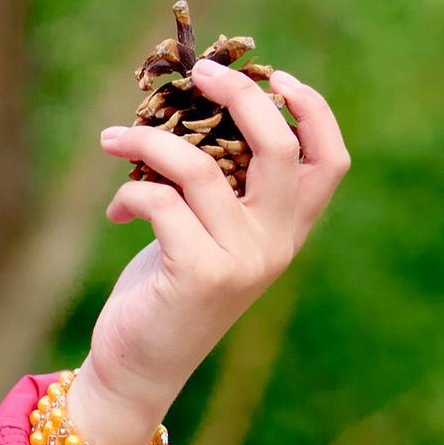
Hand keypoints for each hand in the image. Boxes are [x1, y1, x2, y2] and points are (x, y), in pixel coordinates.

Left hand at [61, 58, 350, 444]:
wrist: (137, 368)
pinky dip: (132, 192)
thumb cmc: (164, 292)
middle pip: (280, 147)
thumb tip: (190, 113)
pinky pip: (163, 201)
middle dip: (240, 98)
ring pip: (202, 169)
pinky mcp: (201, 274)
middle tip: (199, 75)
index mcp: (288, 231)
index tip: (277, 77)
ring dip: (149, 142)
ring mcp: (243, 261)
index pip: (330, 160)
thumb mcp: (204, 235)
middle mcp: (276, 245)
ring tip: (114, 138)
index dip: (314, 111)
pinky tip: (116, 208)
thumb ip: (217, 190)